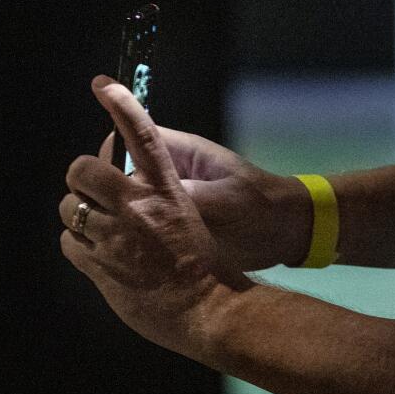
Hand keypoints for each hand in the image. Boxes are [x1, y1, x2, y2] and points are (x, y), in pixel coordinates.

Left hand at [60, 77, 249, 360]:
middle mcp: (138, 207)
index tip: (104, 84)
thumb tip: (129, 176)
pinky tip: (96, 254)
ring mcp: (117, 237)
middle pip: (84, 170)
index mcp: (167, 189)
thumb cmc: (204, 264)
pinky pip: (69, 242)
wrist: (207, 310)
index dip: (121, 104)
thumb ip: (159, 193)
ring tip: (97, 229)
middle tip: (91, 191)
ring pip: (71, 208)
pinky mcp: (101, 265)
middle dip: (81, 177)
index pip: (142, 134)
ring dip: (78, 215)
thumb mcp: (191, 215)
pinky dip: (78, 244)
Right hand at [117, 125, 311, 273]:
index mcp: (178, 153)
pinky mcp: (174, 223)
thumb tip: (147, 203)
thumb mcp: (225, 200)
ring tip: (112, 238)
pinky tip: (126, 252)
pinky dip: (130, 235)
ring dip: (116, 216)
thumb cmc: (262, 206)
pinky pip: (139, 223)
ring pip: (126, 200)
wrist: (290, 231)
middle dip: (105, 192)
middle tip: (105, 217)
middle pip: (117, 172)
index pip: (125, 141)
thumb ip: (187, 198)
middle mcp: (169, 172)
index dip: (108, 160)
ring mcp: (170, 198)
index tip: (105, 185)